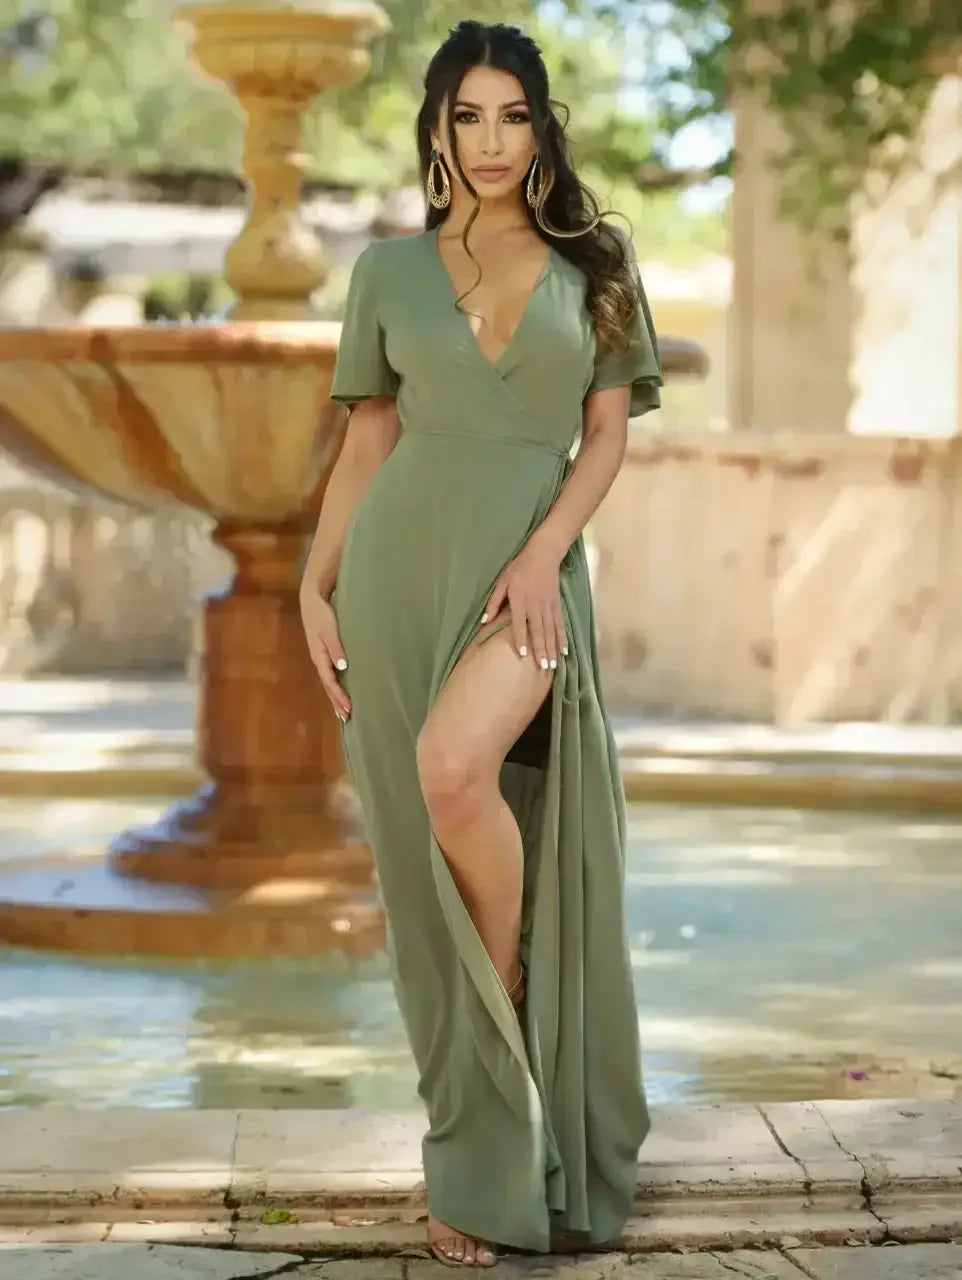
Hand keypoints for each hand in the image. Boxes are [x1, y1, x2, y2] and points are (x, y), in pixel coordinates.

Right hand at [300, 585, 350, 720]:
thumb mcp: (330, 630)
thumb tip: (342, 668)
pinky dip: (336, 685)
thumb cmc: (322, 613)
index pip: (330, 681)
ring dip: (336, 697)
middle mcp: (319, 660)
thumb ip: (336, 648)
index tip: (349, 708)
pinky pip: (330, 674)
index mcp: (319, 656)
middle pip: (328, 686)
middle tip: (347, 718)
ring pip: (329, 682)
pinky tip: (340, 690)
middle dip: (337, 702)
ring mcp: (321, 656)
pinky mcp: (325, 652)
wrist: (313, 599)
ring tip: (343, 712)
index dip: (339, 695)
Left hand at [482, 541, 567, 668]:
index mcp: (520, 600)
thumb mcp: (502, 581)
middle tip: (542, 667)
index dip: (521, 639)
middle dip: (541, 650)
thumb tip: (484, 621)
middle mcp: (535, 605)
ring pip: (550, 631)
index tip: (523, 654)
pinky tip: (564, 651)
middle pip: (538, 631)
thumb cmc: (519, 568)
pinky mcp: (556, 605)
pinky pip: (560, 624)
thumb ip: (494, 601)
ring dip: (551, 648)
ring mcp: (548, 606)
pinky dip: (562, 638)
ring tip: (552, 665)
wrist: (543, 554)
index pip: (520, 623)